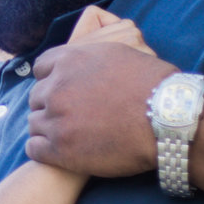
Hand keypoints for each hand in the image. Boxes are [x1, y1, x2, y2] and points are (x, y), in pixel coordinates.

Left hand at [26, 6, 175, 175]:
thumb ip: (91, 56)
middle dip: (51, 105)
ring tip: (70, 136)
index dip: (53, 80)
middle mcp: (56, 87)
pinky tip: (61, 152)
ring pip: (35, 123)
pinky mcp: (60, 149)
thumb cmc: (155, 86)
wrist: (168, 119)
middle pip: (36, 97)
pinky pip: (34, 148)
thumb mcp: (119, 52)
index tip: (65, 91)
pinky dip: (44, 150)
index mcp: (69, 60)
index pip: (41, 68)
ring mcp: (56, 118)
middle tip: (70, 117)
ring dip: (49, 129)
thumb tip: (88, 52)